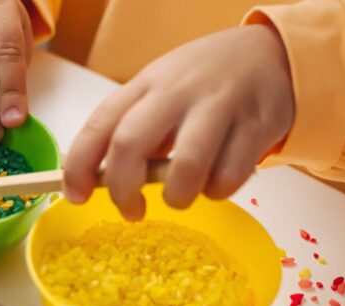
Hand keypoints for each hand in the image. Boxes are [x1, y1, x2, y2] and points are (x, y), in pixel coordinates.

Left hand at [62, 24, 294, 220]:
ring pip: (186, 168)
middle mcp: (177, 92)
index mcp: (146, 84)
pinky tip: (216, 181)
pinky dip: (217, 191)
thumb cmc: (204, 82)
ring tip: (181, 195)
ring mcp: (218, 107)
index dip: (79, 166)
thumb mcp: (161, 91)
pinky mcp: (256, 126)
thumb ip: (132, 129)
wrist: (270, 55)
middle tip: (131, 210)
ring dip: (178, 196)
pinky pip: (229, 176)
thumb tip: (99, 179)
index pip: (99, 124)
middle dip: (123, 190)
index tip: (75, 195)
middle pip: (131, 145)